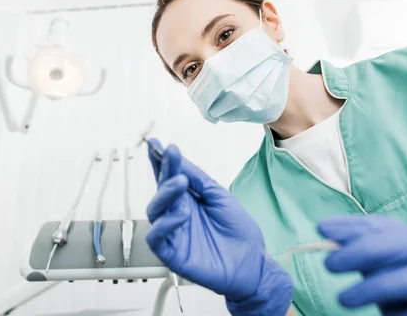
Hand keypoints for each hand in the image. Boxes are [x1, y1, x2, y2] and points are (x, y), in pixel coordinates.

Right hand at [145, 139, 292, 314]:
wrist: (252, 263)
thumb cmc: (238, 232)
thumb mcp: (220, 197)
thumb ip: (199, 180)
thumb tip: (180, 162)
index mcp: (188, 199)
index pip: (168, 176)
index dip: (160, 161)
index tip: (156, 144)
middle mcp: (176, 213)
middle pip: (160, 189)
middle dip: (163, 169)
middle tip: (171, 155)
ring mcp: (173, 232)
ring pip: (154, 210)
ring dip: (165, 194)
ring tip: (180, 183)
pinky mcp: (171, 253)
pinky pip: (156, 237)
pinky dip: (164, 225)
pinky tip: (181, 214)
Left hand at [319, 215, 406, 315]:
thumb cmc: (406, 303)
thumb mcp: (382, 276)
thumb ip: (362, 255)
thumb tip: (327, 231)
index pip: (392, 226)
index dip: (357, 224)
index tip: (322, 228)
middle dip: (370, 249)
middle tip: (329, 263)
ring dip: (385, 284)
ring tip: (344, 299)